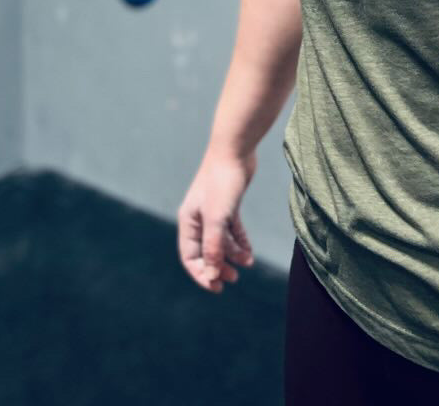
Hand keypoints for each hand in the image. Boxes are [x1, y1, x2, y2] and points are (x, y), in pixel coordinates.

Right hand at [177, 147, 257, 291]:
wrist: (235, 150)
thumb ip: (213, 248)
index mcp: (188, 221)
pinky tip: (250, 253)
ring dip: (233, 255)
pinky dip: (240, 242)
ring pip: (221, 241)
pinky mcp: (229, 205)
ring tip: (248, 263)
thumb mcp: (217, 218)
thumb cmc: (222, 182)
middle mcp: (199, 218)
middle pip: (205, 251)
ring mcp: (214, 211)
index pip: (190, 256)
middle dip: (218, 267)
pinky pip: (232, 230)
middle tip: (233, 280)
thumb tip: (211, 275)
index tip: (217, 287)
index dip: (202, 274)